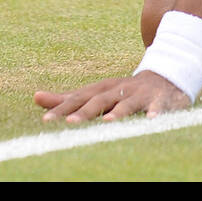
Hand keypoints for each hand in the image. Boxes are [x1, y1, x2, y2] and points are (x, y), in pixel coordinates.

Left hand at [34, 71, 190, 122]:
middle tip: (70, 124)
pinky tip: (152, 120)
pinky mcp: (160, 100)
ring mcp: (139, 95)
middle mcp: (119, 90)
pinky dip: (156, 113)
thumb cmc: (123, 91)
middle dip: (86, 112)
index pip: (78, 99)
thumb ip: (67, 98)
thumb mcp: (96, 92)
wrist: (165, 77)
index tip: (46, 122)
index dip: (62, 109)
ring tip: (108, 122)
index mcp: (102, 89)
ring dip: (119, 112)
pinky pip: (158, 106)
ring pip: (128, 104)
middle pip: (100, 101)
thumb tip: (36, 97)